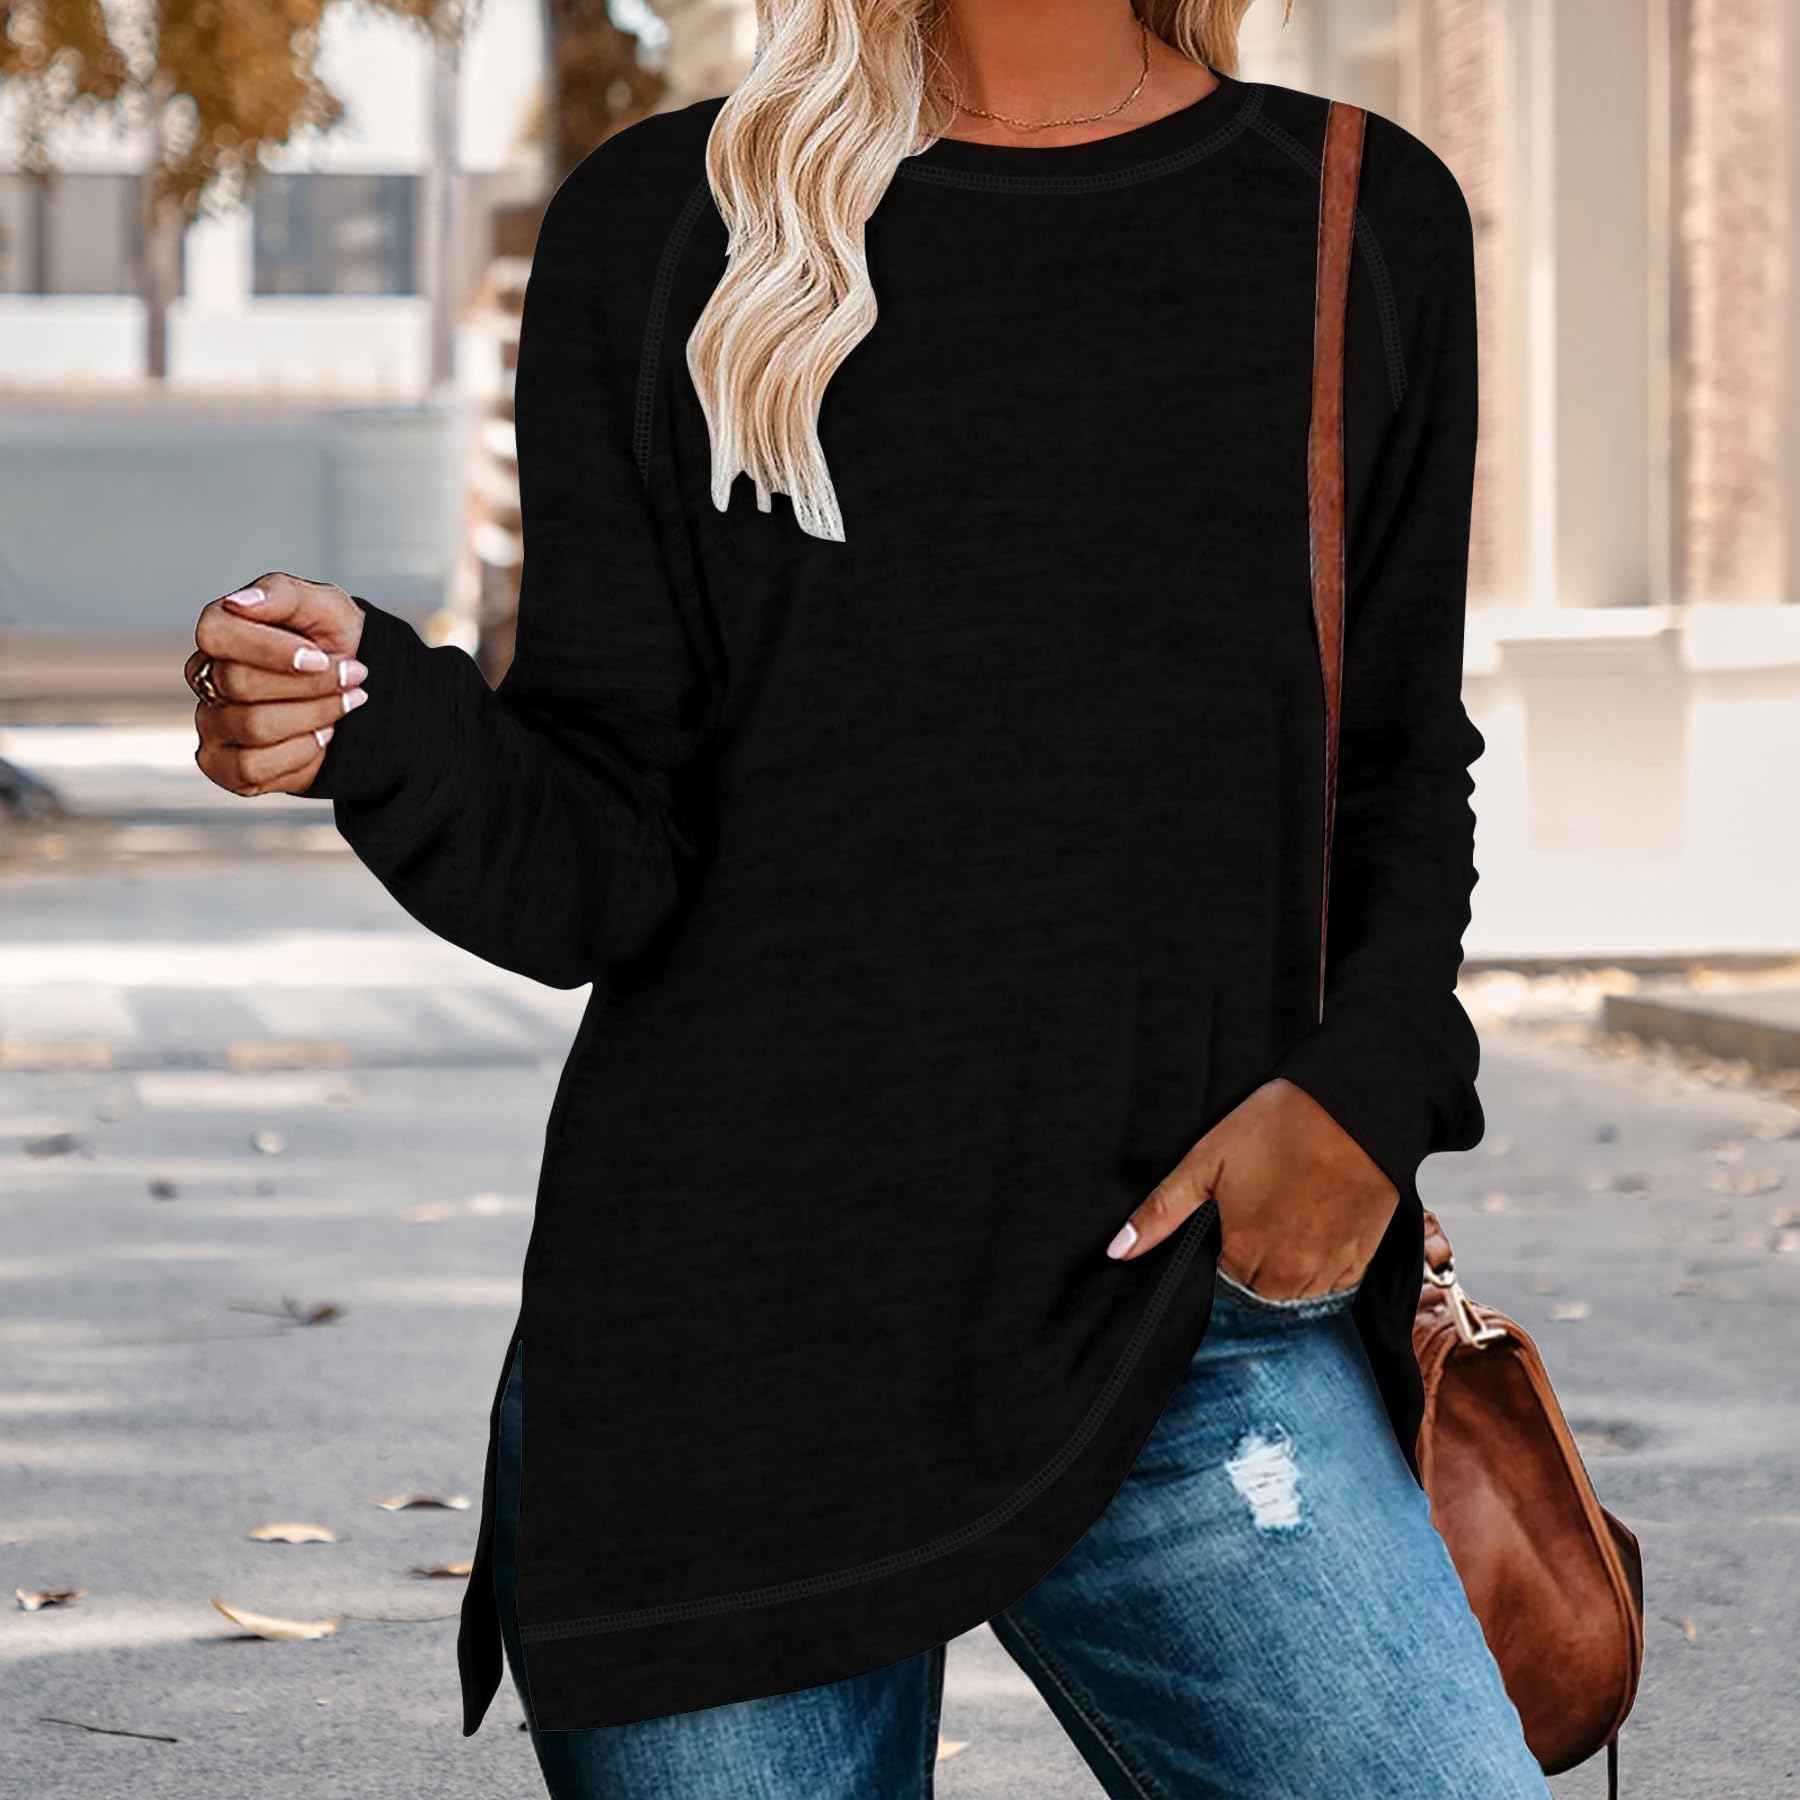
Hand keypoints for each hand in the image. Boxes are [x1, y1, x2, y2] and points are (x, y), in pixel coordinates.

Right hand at [188, 573, 366, 796]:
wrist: (357, 691)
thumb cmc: (333, 641)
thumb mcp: (324, 607)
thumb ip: (282, 594)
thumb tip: (240, 602)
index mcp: (220, 631)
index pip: (217, 634)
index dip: (270, 649)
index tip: (321, 657)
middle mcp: (204, 677)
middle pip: (240, 684)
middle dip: (311, 684)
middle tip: (354, 677)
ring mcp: (210, 723)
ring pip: (253, 726)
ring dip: (315, 716)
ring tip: (346, 703)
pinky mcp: (223, 766)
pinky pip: (252, 768)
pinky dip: (301, 753)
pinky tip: (322, 737)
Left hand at [1106, 1079, 1398, 1298]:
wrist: (1352, 1107)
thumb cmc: (1278, 1126)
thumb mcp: (1206, 1161)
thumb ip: (1161, 1212)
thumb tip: (1117, 1251)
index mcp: (1244, 1253)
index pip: (1221, 1287)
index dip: (1223, 1256)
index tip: (1231, 1227)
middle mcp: (1287, 1275)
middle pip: (1258, 1297)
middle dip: (1252, 1268)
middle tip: (1259, 1220)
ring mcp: (1327, 1271)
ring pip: (1296, 1298)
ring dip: (1286, 1275)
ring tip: (1288, 1222)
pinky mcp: (1361, 1261)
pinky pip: (1334, 1289)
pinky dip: (1321, 1271)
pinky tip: (1316, 1230)